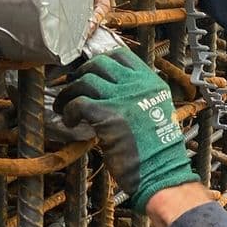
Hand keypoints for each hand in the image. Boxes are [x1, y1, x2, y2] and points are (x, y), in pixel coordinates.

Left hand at [54, 48, 198, 211]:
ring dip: (69, 93)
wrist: (161, 171)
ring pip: (85, 81)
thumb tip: (111, 92)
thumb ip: (139, 97)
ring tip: (64, 105)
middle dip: (81, 74)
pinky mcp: (107, 115)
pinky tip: (69, 121)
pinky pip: (78, 103)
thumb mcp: (158, 112)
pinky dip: (68, 111)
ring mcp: (122, 98)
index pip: (121, 55)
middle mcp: (137, 86)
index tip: (90, 70)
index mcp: (151, 83)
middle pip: (99, 64)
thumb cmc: (159, 151)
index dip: (100, 60)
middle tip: (73, 86)